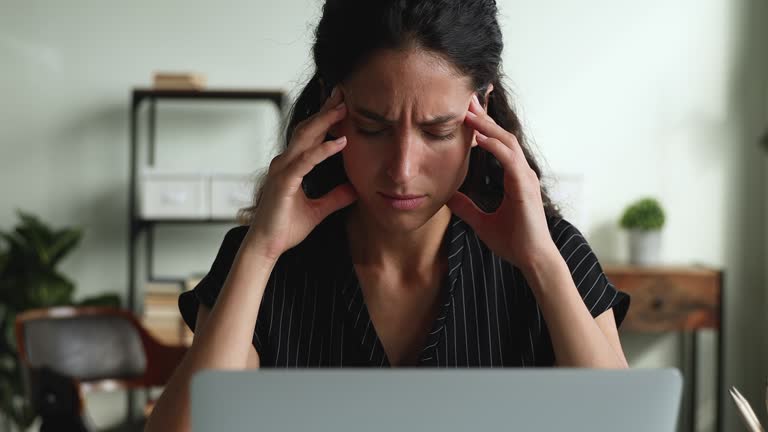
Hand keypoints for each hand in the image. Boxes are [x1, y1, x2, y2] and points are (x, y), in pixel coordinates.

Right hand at [244, 87, 356, 260]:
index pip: (310, 136)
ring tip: (345, 108)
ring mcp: (282, 171)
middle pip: (307, 129)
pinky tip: (341, 142)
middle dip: (326, 111)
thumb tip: (354, 189)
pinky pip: (306, 161)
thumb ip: (335, 198)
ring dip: (326, 122)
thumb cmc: (285, 228)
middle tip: (344, 93)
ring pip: (305, 138)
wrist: (267, 247)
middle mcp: (284, 163)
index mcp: (290, 167)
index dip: (325, 119)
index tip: (343, 105)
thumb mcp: (319, 211)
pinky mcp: (284, 182)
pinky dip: (324, 150)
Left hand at [446, 94, 556, 271]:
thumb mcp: (480, 221)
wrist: (531, 259)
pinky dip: (495, 147)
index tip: (467, 111)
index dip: (484, 127)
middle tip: (467, 99)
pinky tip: (479, 138)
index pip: (498, 144)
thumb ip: (466, 207)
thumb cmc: (513, 242)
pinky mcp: (525, 187)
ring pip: (507, 143)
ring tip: (469, 112)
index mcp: (513, 177)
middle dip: (484, 117)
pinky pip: (510, 160)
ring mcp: (525, 178)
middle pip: (502, 136)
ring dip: (487, 126)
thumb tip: (448, 197)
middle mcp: (521, 172)